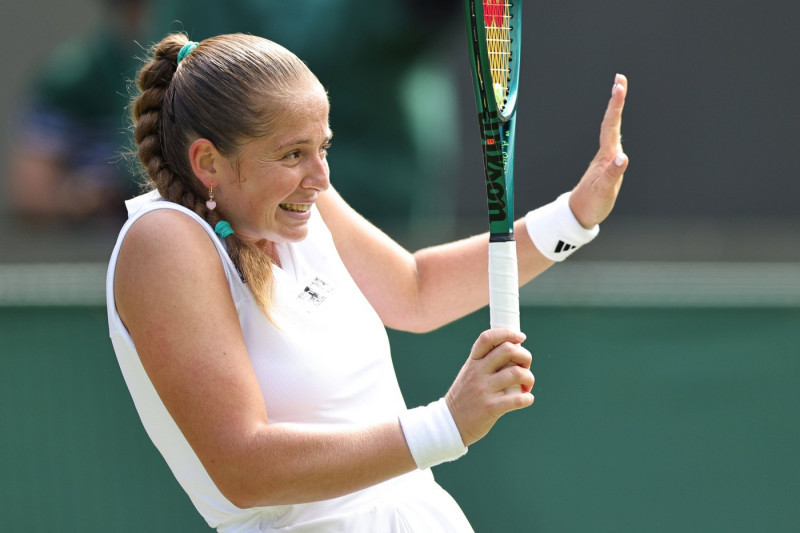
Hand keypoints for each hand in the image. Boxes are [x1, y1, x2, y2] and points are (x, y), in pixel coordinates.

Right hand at [445, 329, 533, 446]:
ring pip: (517, 374)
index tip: (520, 338)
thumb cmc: (465, 397)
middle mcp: (477, 373)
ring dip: (529, 378)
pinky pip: (517, 399)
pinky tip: (526, 399)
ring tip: (527, 386)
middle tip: (526, 367)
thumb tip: (514, 352)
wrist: (450, 423)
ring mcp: (484, 390)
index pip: (488, 338)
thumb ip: (486, 362)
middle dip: (525, 356)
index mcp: (472, 362)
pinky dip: (528, 398)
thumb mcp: (469, 374)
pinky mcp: (490, 408)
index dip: (507, 333)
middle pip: (508, 350)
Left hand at [569, 74, 628, 228]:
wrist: (579, 214)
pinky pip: (613, 139)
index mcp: (605, 156)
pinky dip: (617, 125)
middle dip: (617, 100)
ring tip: (619, 91)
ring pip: (612, 128)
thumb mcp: (604, 191)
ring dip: (616, 109)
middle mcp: (605, 153)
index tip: (619, 86)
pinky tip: (618, 122)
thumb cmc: (591, 203)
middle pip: (611, 122)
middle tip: (620, 79)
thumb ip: (612, 174)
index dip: (616, 105)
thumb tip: (622, 158)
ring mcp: (605, 158)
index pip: (611, 125)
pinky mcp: (607, 164)